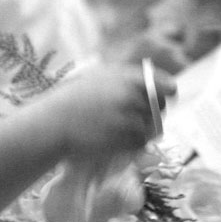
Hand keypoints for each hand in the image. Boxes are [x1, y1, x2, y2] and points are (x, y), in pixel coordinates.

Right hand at [45, 62, 175, 160]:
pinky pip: (141, 142)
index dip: (166, 93)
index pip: (166, 85)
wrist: (54, 123)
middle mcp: (133, 95)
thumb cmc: (73, 99)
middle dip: (151, 113)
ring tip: (117, 129)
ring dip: (140, 130)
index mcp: (128, 77)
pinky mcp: (126, 138)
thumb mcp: (100, 77)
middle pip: (160, 108)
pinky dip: (132, 144)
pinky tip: (114, 140)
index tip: (163, 98)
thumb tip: (155, 85)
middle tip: (133, 116)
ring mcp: (131, 117)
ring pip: (152, 127)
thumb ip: (128, 79)